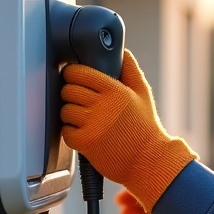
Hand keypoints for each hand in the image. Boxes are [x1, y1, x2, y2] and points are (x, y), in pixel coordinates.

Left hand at [61, 49, 195, 210]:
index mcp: (116, 90)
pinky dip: (71, 132)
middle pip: (68, 89)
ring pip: (65, 110)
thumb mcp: (143, 94)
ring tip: (84, 118)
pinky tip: (85, 132)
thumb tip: (122, 52)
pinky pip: (66, 131)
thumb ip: (131, 70)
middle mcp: (103, 105)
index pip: (80, 72)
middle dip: (71, 93)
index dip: (73, 73)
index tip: (74, 76)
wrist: (148, 160)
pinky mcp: (85, 142)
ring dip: (70, 113)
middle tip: (80, 99)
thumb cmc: (145, 128)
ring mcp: (93, 124)